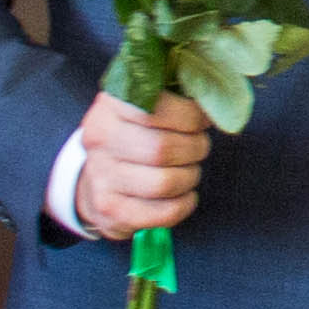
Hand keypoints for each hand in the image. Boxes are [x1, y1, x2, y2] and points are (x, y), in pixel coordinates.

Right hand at [73, 90, 210, 235]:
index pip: (156, 108)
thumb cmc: (131, 136)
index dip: (190, 116)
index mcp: (110, 106)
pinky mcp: (111, 210)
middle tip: (198, 146)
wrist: (93, 179)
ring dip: (189, 176)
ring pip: (164, 183)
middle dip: (194, 148)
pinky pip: (163, 212)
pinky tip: (185, 195)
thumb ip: (174, 95)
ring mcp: (102, 177)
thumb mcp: (142, 104)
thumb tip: (214, 100)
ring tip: (189, 170)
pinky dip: (184, 205)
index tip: (201, 120)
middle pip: (163, 148)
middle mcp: (101, 140)